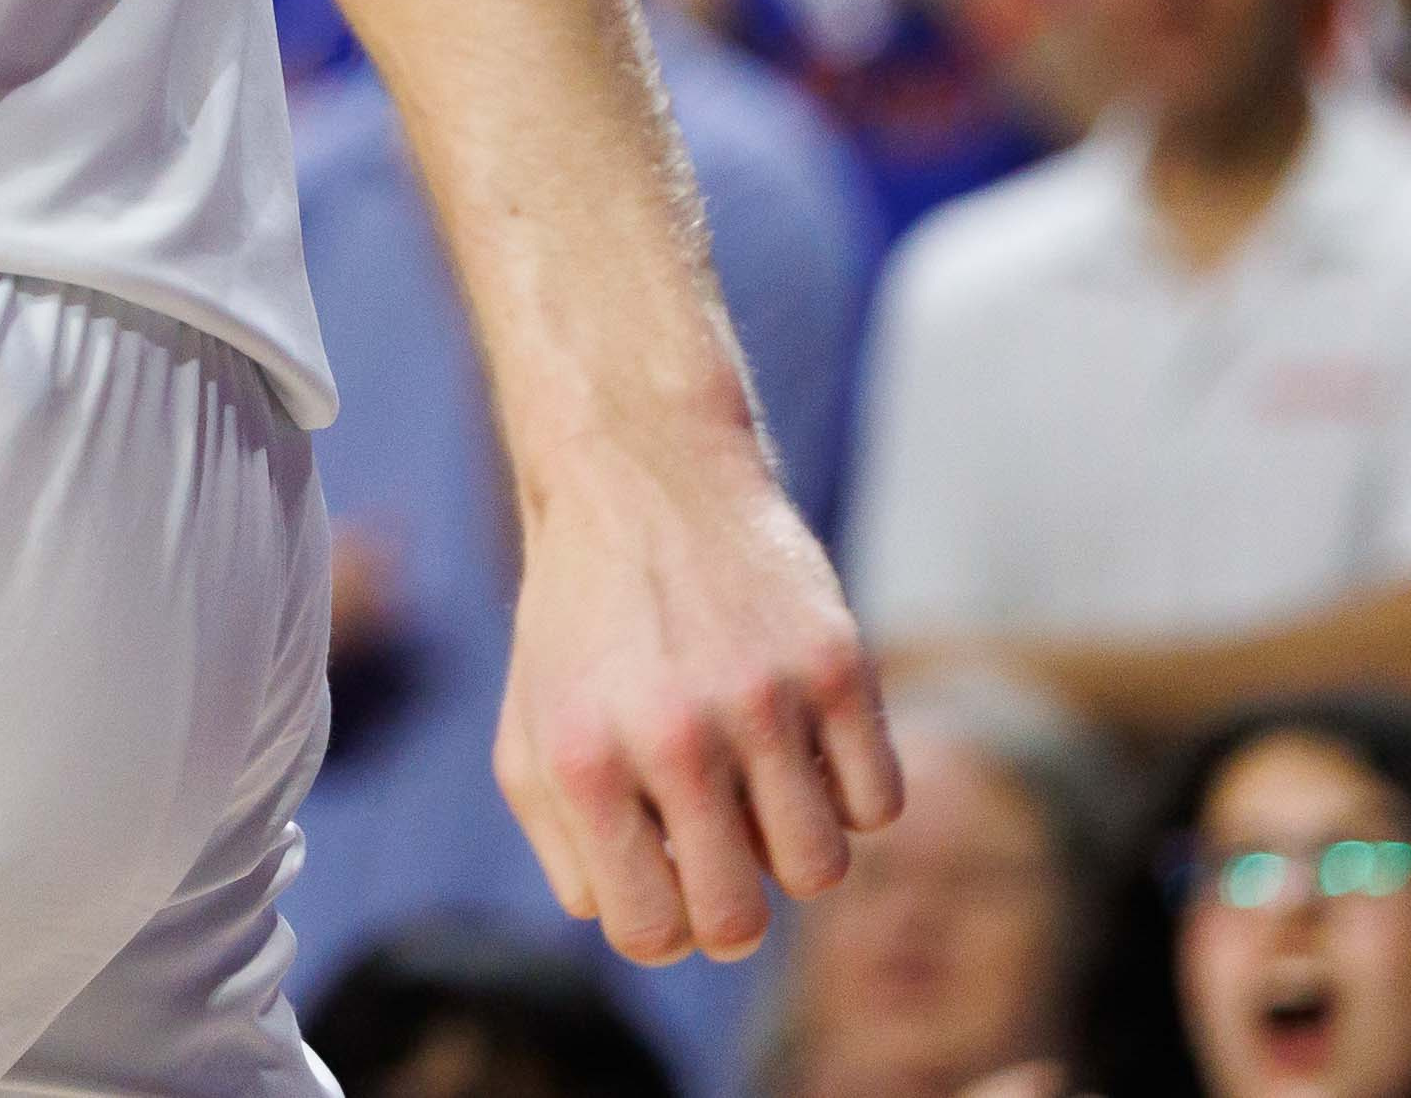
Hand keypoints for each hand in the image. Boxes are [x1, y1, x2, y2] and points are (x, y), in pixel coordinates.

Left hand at [492, 439, 898, 963]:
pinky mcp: (837, 664)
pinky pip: (879, 806)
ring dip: (793, 848)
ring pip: (821, 871)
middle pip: (739, 924)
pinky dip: (851, 795)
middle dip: (732, 908)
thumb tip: (642, 924)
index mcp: (583, 760)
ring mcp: (763, 700)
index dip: (665, 924)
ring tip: (757, 785)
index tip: (665, 876)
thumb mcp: (531, 728)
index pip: (649, 935)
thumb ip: (567, 845)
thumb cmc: (583, 622)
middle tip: (720, 850)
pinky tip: (807, 744)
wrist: (643, 475)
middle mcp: (672, 736)